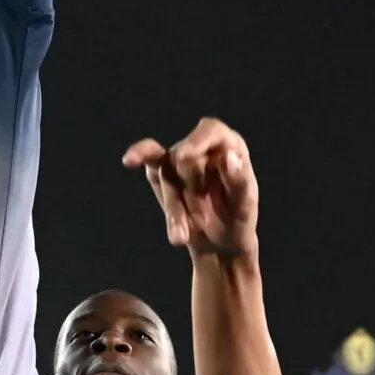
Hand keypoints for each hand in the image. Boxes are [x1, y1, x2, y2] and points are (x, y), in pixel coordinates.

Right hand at [121, 118, 258, 258]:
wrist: (219, 243)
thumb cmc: (238, 220)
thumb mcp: (245, 206)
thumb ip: (240, 181)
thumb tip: (229, 157)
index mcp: (230, 147)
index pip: (212, 130)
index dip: (198, 140)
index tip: (186, 156)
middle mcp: (203, 147)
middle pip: (185, 157)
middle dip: (190, 189)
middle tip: (201, 219)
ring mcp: (180, 157)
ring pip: (166, 174)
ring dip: (174, 209)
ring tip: (181, 238)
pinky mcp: (162, 170)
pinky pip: (149, 157)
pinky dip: (139, 155)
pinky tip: (129, 160)